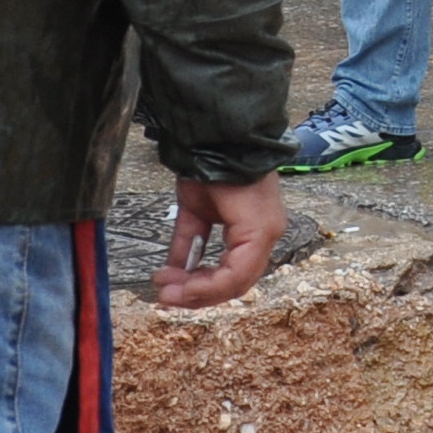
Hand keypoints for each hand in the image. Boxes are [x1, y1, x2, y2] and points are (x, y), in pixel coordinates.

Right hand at [155, 173, 285, 308]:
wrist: (214, 136)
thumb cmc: (209, 165)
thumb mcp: (194, 212)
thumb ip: (188, 244)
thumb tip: (173, 272)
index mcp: (255, 229)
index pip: (234, 273)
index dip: (201, 288)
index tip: (169, 290)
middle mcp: (267, 234)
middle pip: (235, 283)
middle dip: (197, 293)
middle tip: (165, 296)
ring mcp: (267, 233)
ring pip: (236, 281)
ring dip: (198, 291)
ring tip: (168, 292)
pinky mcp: (260, 230)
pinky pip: (236, 270)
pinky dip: (207, 282)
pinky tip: (181, 283)